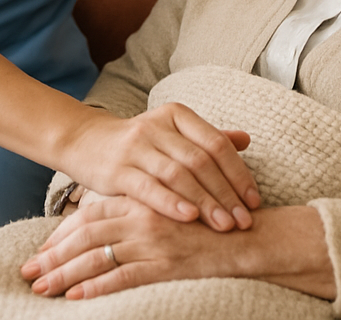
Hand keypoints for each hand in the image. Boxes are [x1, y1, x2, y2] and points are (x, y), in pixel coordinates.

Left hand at [22, 195, 231, 298]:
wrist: (247, 234)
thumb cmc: (209, 218)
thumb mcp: (173, 202)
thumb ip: (144, 204)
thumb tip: (109, 218)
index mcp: (142, 197)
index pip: (91, 212)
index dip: (63, 230)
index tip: (42, 247)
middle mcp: (142, 215)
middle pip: (85, 234)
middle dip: (52, 253)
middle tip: (27, 271)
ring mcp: (152, 240)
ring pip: (96, 256)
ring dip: (63, 273)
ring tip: (39, 288)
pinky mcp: (164, 264)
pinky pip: (122, 278)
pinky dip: (96, 288)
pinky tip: (74, 298)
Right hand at [58, 104, 258, 231]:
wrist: (85, 141)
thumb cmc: (139, 142)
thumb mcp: (172, 133)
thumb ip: (207, 137)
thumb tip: (246, 139)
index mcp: (177, 115)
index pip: (215, 143)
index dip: (238, 172)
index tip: (254, 201)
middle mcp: (157, 126)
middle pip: (201, 161)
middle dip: (226, 193)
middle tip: (245, 221)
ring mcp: (136, 147)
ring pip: (178, 174)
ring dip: (205, 202)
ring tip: (225, 226)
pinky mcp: (117, 169)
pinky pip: (148, 187)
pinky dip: (171, 202)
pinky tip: (190, 218)